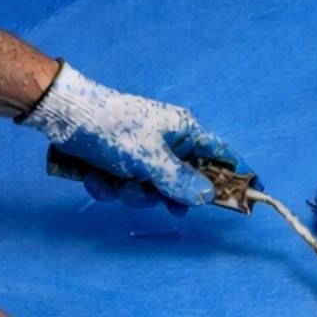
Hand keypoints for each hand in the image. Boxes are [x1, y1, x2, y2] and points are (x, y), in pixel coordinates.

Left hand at [22, 62, 245, 212]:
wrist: (64, 118)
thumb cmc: (114, 130)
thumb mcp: (149, 159)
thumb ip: (179, 181)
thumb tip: (208, 196)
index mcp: (183, 131)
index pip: (220, 153)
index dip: (236, 173)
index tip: (252, 191)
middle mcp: (166, 142)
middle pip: (182, 182)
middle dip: (160, 194)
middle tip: (155, 197)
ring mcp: (141, 154)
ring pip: (149, 190)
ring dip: (129, 192)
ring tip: (113, 179)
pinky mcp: (117, 162)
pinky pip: (124, 187)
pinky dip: (108, 186)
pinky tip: (94, 175)